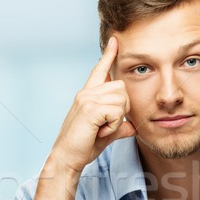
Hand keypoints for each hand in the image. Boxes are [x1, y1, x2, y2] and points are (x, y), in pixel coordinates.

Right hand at [50, 37, 135, 172]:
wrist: (66, 159)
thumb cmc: (83, 147)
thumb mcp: (106, 134)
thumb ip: (119, 127)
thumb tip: (133, 127)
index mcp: (87, 95)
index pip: (99, 70)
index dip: (109, 55)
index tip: (115, 40)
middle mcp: (86, 93)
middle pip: (122, 88)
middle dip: (122, 108)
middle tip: (105, 125)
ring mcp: (86, 99)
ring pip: (121, 99)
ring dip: (117, 118)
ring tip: (100, 129)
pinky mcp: (89, 109)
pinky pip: (116, 112)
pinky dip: (112, 125)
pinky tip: (99, 131)